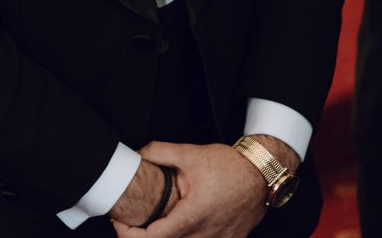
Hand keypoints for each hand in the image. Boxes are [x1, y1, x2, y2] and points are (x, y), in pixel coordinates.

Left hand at [112, 142, 266, 237]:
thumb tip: (138, 153)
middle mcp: (204, 236)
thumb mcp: (191, 153)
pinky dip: (186, 237)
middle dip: (144, 236)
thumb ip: (160, 151)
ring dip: (166, 236)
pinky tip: (181, 222)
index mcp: (192, 217)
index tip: (120, 223)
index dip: (129, 235)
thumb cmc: (231, 166)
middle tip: (132, 220)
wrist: (262, 174)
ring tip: (155, 220)